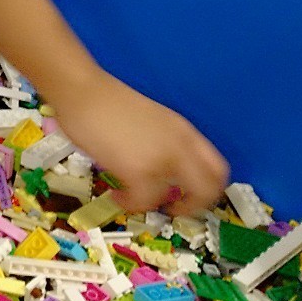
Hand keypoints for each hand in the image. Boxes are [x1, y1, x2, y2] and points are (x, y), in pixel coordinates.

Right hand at [48, 71, 227, 213]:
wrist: (83, 93)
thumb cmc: (107, 102)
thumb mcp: (150, 121)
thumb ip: (162, 142)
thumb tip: (159, 167)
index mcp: (184, 132)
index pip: (218, 169)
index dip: (210, 189)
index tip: (189, 193)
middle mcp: (180, 147)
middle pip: (209, 189)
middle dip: (194, 206)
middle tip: (172, 207)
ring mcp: (161, 160)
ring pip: (178, 200)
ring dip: (157, 205)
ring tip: (135, 199)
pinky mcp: (137, 171)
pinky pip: (144, 202)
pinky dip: (131, 205)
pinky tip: (117, 196)